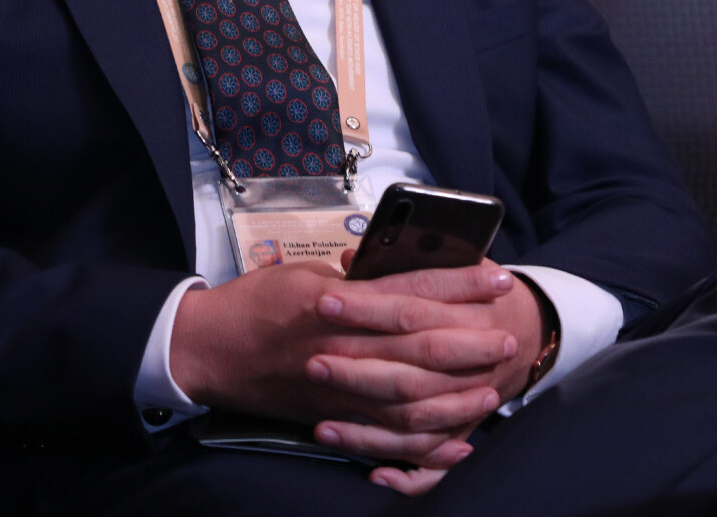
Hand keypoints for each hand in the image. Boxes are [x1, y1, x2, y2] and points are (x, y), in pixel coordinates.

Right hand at [169, 259, 528, 466]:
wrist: (208, 349)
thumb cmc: (256, 303)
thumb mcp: (308, 273)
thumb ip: (357, 279)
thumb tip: (404, 271)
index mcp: (338, 303)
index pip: (413, 291)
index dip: (460, 285)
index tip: (498, 277)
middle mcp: (342, 348)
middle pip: (422, 346)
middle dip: (472, 342)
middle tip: (508, 337)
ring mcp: (338, 389)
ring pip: (411, 399)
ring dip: (457, 395)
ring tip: (492, 387)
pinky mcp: (330, 417)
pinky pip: (385, 439)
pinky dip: (424, 445)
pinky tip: (457, 440)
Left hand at [310, 261, 545, 487]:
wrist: (528, 333)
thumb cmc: (479, 294)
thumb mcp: (456, 265)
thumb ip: (406, 262)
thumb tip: (350, 261)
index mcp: (467, 310)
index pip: (411, 306)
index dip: (367, 306)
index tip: (325, 302)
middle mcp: (470, 360)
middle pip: (410, 365)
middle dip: (358, 366)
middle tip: (312, 361)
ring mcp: (467, 401)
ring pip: (416, 419)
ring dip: (368, 428)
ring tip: (321, 425)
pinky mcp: (462, 432)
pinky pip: (434, 462)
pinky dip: (406, 473)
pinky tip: (373, 472)